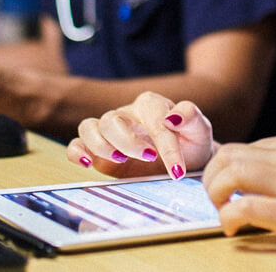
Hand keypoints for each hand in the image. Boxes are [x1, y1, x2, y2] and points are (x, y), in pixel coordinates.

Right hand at [67, 91, 214, 180]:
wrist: (185, 162)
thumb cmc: (191, 142)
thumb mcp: (199, 130)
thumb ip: (192, 117)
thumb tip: (174, 115)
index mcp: (151, 105)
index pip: (153, 118)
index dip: (166, 144)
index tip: (178, 169)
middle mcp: (126, 115)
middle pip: (113, 119)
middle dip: (128, 141)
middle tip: (149, 158)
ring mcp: (109, 132)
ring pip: (89, 127)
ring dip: (100, 145)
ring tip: (119, 159)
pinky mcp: (98, 151)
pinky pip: (77, 143)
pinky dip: (76, 151)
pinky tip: (86, 162)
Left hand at [202, 130, 275, 260]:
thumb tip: (270, 166)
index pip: (244, 146)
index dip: (226, 167)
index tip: (225, 184)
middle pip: (228, 154)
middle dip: (212, 177)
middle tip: (216, 197)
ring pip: (229, 173)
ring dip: (215, 194)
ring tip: (222, 211)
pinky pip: (242, 208)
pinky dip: (227, 218)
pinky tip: (232, 229)